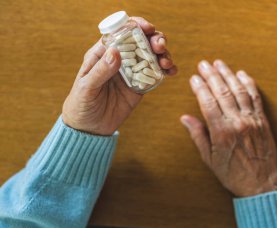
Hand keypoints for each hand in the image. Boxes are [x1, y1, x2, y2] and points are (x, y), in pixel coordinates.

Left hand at [62, 17, 176, 135]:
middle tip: (160, 46)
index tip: (147, 28)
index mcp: (103, 53)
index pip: (121, 33)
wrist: (89, 127)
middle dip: (154, 39)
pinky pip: (156, 74)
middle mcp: (120, 59)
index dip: (136, 26)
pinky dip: (166, 70)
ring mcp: (131, 72)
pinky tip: (171, 71)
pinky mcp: (140, 85)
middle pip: (141, 41)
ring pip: (151, 56)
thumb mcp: (87, 87)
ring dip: (163, 54)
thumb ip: (101, 70)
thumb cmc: (81, 104)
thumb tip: (115, 51)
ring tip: (166, 62)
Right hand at [181, 60, 276, 196]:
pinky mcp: (263, 121)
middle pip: (223, 93)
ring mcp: (252, 120)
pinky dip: (249, 84)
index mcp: (222, 132)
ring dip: (229, 75)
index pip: (208, 103)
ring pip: (239, 91)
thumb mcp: (210, 159)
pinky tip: (242, 74)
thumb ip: (198, 136)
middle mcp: (237, 122)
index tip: (194, 77)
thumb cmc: (232, 174)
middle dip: (212, 76)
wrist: (261, 184)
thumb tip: (185, 118)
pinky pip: (256, 98)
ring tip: (219, 64)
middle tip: (204, 64)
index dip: (200, 88)